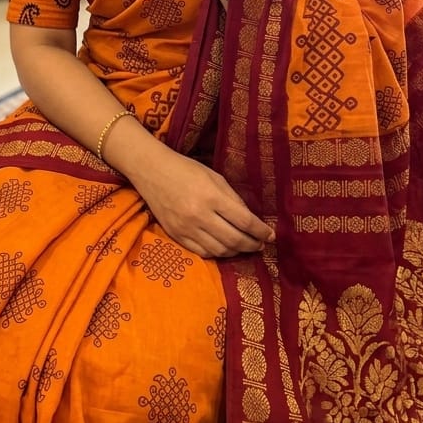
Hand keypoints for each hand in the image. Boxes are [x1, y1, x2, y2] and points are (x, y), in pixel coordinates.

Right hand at [130, 144, 274, 258]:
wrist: (151, 171)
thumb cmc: (186, 169)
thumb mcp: (215, 177)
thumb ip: (233, 199)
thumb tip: (250, 220)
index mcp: (212, 197)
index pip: (244, 221)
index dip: (261, 231)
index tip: (271, 235)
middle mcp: (199, 215)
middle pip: (234, 240)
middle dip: (252, 245)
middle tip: (260, 244)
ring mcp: (186, 228)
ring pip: (219, 250)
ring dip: (236, 251)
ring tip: (245, 246)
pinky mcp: (176, 235)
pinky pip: (202, 252)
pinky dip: (217, 253)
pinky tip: (225, 248)